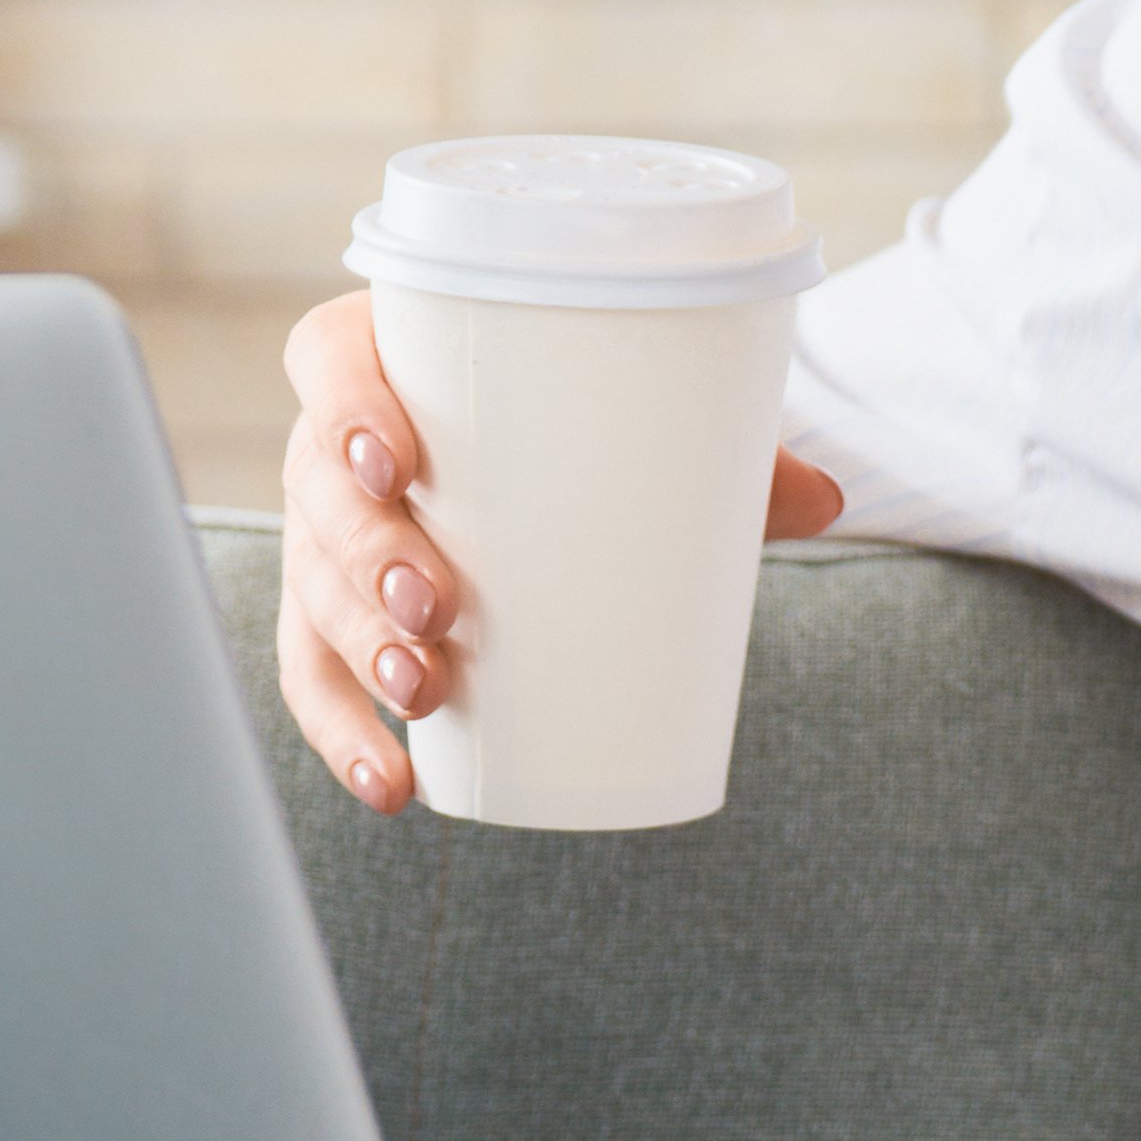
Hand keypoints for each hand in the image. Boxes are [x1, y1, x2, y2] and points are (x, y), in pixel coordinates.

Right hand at [275, 291, 843, 815]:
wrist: (563, 451)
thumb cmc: (589, 414)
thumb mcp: (646, 416)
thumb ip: (725, 451)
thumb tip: (829, 500)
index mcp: (394, 355)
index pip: (328, 361)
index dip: (342, 409)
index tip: (397, 462)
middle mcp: (338, 444)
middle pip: (315, 491)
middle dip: (366, 557)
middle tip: (439, 605)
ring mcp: (331, 533)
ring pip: (311, 589)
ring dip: (359, 647)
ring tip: (426, 692)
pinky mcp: (340, 615)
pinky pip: (316, 676)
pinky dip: (346, 736)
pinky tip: (392, 785)